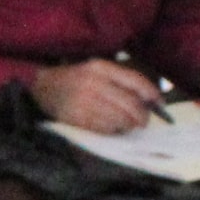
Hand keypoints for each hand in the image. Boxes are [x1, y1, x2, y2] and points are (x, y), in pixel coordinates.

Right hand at [31, 59, 163, 133]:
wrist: (39, 88)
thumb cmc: (72, 80)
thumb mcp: (94, 71)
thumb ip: (119, 81)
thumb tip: (148, 99)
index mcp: (100, 68)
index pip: (134, 81)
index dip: (151, 94)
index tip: (159, 104)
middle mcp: (93, 83)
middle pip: (130, 103)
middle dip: (141, 116)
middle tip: (143, 122)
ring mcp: (84, 101)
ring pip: (120, 118)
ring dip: (127, 125)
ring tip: (127, 126)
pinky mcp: (77, 117)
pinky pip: (105, 128)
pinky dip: (113, 131)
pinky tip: (111, 128)